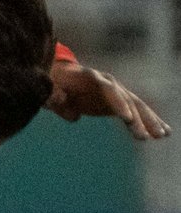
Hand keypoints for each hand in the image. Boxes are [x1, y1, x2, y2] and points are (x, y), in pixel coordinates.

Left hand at [48, 59, 169, 140]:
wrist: (59, 78)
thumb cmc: (52, 83)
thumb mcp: (49, 88)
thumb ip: (53, 95)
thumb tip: (60, 100)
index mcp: (91, 77)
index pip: (108, 89)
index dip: (118, 102)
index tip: (127, 118)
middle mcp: (108, 83)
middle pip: (127, 99)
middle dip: (140, 117)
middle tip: (149, 134)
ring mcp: (116, 92)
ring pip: (136, 107)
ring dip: (150, 121)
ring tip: (163, 135)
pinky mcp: (118, 103)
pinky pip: (135, 113)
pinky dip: (148, 123)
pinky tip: (163, 134)